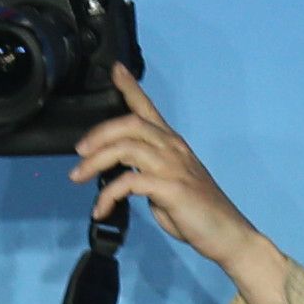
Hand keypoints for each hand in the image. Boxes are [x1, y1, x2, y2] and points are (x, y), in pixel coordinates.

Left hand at [70, 66, 284, 303]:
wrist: (226, 234)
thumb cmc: (196, 212)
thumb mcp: (166, 185)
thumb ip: (145, 173)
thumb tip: (119, 175)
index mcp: (172, 144)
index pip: (148, 109)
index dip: (131, 87)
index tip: (115, 69)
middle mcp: (173, 149)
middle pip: (129, 123)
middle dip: (98, 134)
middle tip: (78, 152)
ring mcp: (173, 167)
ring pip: (125, 148)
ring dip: (95, 162)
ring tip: (78, 178)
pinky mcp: (171, 188)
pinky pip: (128, 182)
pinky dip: (107, 195)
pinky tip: (101, 210)